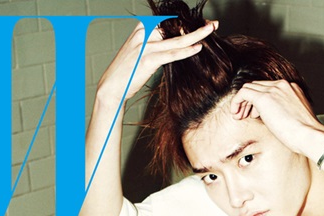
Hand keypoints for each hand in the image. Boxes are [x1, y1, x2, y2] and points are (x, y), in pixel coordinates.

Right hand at [96, 20, 217, 106]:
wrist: (111, 87)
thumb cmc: (126, 73)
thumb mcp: (139, 54)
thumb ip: (154, 46)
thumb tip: (172, 46)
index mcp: (142, 29)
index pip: (169, 21)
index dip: (186, 21)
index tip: (201, 24)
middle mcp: (143, 33)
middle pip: (174, 26)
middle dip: (195, 25)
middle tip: (212, 24)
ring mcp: (145, 46)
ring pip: (176, 39)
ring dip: (196, 35)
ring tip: (211, 30)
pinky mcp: (148, 60)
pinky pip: (171, 54)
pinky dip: (185, 51)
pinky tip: (198, 48)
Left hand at [230, 80, 323, 156]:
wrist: (309, 135)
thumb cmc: (305, 134)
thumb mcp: (296, 119)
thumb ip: (285, 114)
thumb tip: (276, 120)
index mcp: (291, 89)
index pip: (268, 88)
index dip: (258, 101)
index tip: (255, 115)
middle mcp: (282, 85)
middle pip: (258, 86)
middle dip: (248, 101)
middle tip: (243, 116)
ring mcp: (274, 89)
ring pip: (249, 87)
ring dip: (241, 102)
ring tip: (238, 116)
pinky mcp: (264, 98)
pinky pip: (243, 92)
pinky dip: (236, 101)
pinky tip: (235, 113)